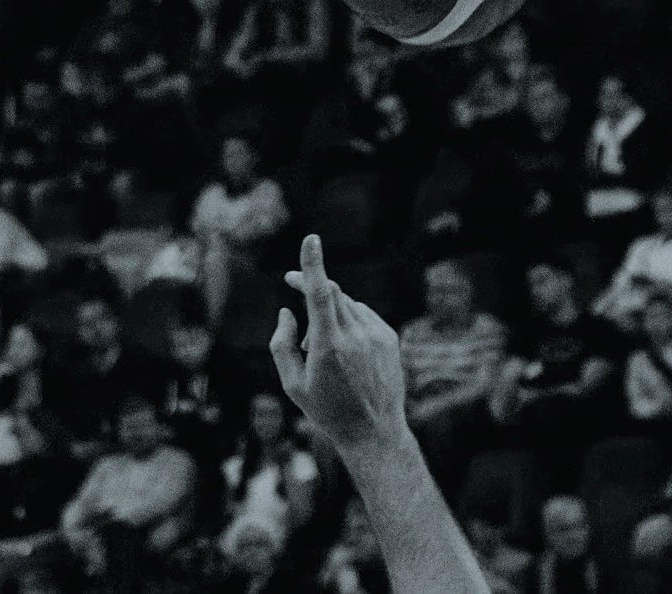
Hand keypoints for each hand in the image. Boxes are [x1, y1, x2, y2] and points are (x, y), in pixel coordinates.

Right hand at [271, 234, 408, 457]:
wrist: (375, 431)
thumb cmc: (328, 411)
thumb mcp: (292, 385)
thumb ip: (282, 345)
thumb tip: (287, 311)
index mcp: (328, 348)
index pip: (320, 294)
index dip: (313, 265)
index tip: (311, 240)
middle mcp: (355, 336)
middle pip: (330, 292)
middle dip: (309, 283)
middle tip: (290, 282)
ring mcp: (376, 335)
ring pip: (346, 303)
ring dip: (328, 310)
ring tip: (321, 346)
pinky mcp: (390, 337)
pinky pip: (363, 314)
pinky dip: (348, 319)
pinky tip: (344, 347)